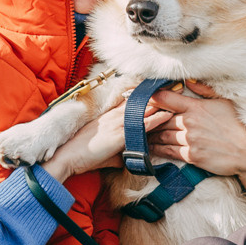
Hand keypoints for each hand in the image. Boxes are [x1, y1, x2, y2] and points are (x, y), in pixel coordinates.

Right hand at [42, 97, 171, 182]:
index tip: (159, 88)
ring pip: (143, 109)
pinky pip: (142, 125)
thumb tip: (126, 159)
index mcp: (110, 116)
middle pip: (140, 101)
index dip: (145, 95)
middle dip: (157, 94)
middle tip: (173, 85)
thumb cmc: (83, 155)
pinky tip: (168, 114)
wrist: (68, 157)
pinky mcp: (120, 135)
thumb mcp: (103, 151)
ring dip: (161, 102)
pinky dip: (156, 118)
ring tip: (176, 94)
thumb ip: (118, 152)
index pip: (131, 101)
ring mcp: (118, 124)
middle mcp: (115, 116)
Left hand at [146, 82, 245, 192]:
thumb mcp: (224, 102)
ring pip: (161, 135)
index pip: (166, 99)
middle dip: (147, 118)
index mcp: (196, 107)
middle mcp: (190, 122)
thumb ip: (205, 91)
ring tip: (139, 134)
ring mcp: (190, 140)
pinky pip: (168, 151)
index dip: (149, 97)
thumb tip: (189, 81)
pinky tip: (149, 148)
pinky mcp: (191, 155)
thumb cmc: (238, 126)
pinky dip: (157, 149)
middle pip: (160, 118)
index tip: (137, 97)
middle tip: (133, 119)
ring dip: (149, 135)